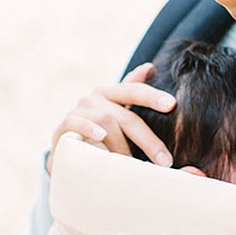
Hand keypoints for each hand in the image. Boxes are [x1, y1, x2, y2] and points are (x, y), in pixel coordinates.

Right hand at [45, 63, 175, 172]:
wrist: (68, 149)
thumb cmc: (103, 134)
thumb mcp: (121, 116)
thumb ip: (136, 96)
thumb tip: (151, 67)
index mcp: (113, 93)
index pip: (135, 90)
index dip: (153, 95)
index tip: (172, 104)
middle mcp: (96, 97)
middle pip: (127, 116)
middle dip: (148, 140)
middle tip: (165, 161)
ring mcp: (79, 110)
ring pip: (106, 121)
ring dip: (123, 146)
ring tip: (135, 167)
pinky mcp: (64, 126)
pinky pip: (76, 123)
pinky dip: (89, 129)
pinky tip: (100, 137)